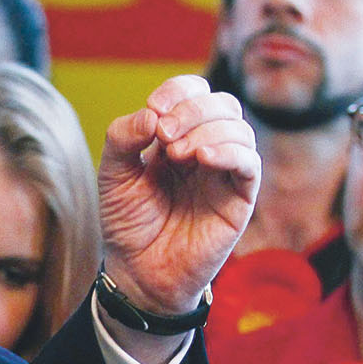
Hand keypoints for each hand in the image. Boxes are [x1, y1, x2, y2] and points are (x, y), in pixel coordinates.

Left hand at [97, 75, 258, 315]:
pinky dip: (229, 151)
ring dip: (207, 130)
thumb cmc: (129, 223)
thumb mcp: (113, 174)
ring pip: (239, 127)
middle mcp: (206, 149)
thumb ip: (123, 138)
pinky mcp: (239, 199)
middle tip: (165, 136)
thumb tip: (151, 114)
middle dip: (192, 110)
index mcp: (178, 136)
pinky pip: (249, 162)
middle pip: (221, 104)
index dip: (177, 92)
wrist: (140, 272)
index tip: (154, 111)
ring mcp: (225, 173)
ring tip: (178, 154)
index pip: (194, 91)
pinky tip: (202, 158)